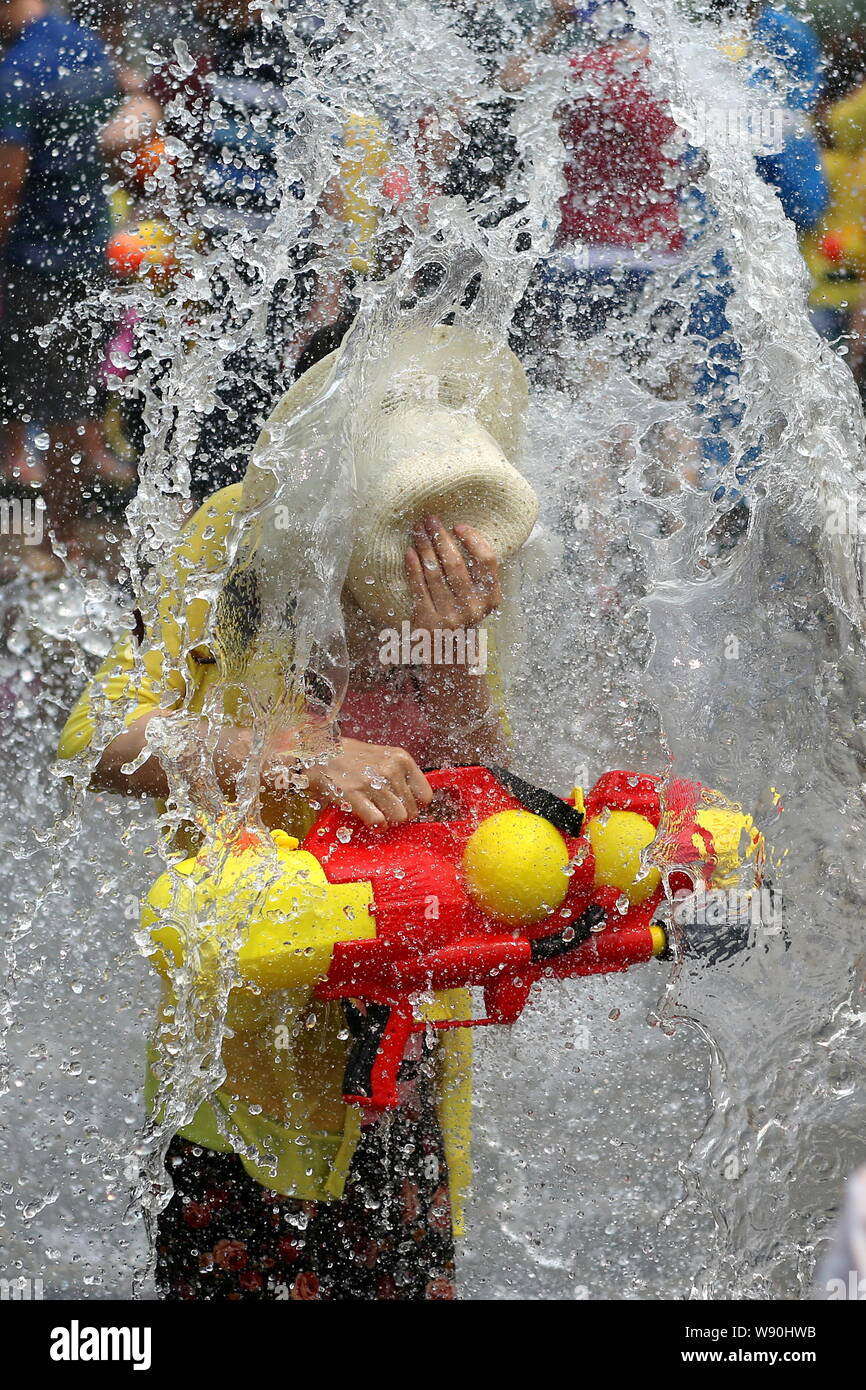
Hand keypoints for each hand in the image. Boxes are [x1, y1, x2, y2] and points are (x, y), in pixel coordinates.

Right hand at [304, 738, 432, 826]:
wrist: (319, 754)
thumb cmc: (353, 758)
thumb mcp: (384, 757)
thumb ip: (401, 776)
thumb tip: (416, 804)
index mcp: (401, 759)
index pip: (425, 796)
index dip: (415, 806)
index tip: (403, 806)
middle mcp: (391, 769)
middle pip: (412, 811)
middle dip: (399, 815)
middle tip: (384, 810)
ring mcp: (373, 782)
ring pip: (398, 818)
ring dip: (387, 821)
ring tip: (376, 813)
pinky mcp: (355, 794)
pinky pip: (378, 821)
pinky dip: (375, 825)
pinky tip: (369, 819)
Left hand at [405, 516, 500, 634]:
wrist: (450, 653)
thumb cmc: (464, 615)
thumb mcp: (479, 598)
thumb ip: (476, 574)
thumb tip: (457, 534)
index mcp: (491, 598)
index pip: (487, 561)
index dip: (473, 540)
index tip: (459, 526)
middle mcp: (473, 608)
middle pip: (456, 564)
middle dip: (441, 537)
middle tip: (431, 519)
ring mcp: (450, 616)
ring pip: (435, 573)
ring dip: (424, 547)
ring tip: (417, 530)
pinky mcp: (428, 622)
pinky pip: (418, 588)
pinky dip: (413, 567)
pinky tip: (409, 551)